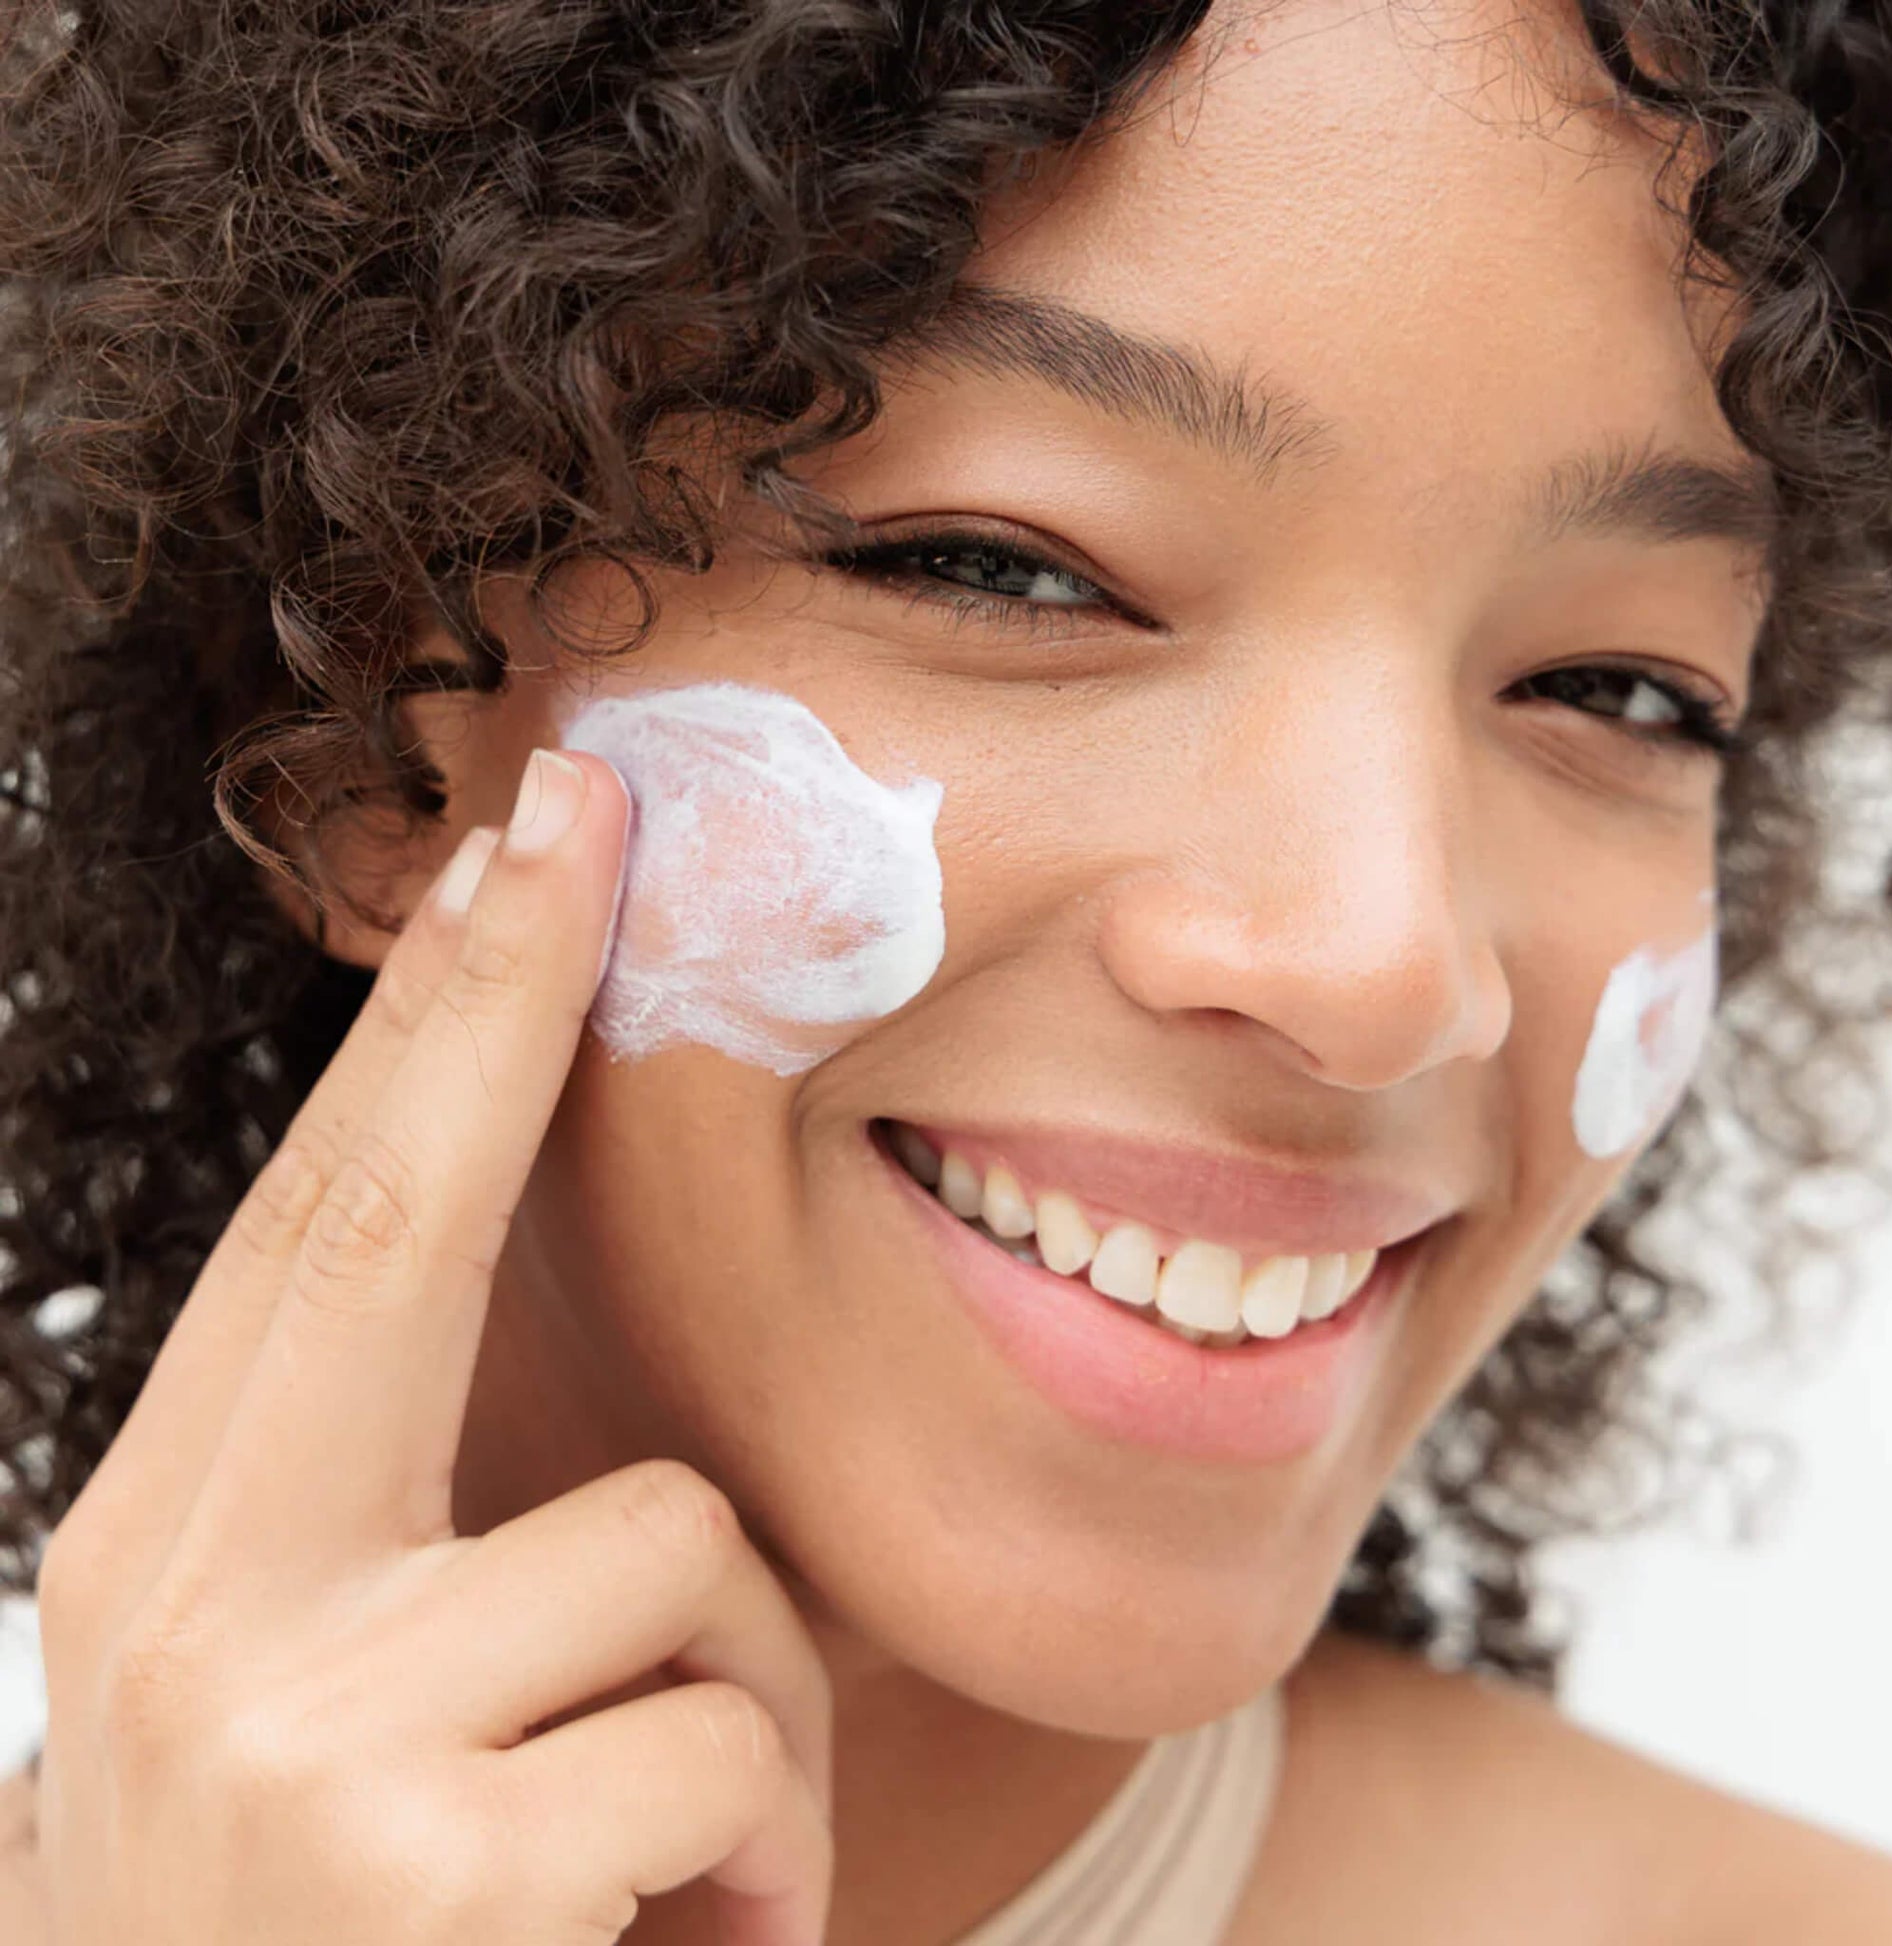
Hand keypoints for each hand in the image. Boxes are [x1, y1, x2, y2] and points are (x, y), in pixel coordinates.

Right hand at [27, 748, 834, 1945]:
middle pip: (390, 1225)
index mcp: (179, 1548)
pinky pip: (723, 1743)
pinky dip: (766, 1850)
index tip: (514, 840)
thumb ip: (413, 1544)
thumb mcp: (326, 1717)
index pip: (321, 1231)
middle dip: (496, 994)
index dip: (428, 1027)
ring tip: (691, 1864)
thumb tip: (587, 1384)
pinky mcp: (419, 1872)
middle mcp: (189, 1609)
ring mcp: (287, 1737)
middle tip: (579, 801)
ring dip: (750, 1703)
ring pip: (678, 1547)